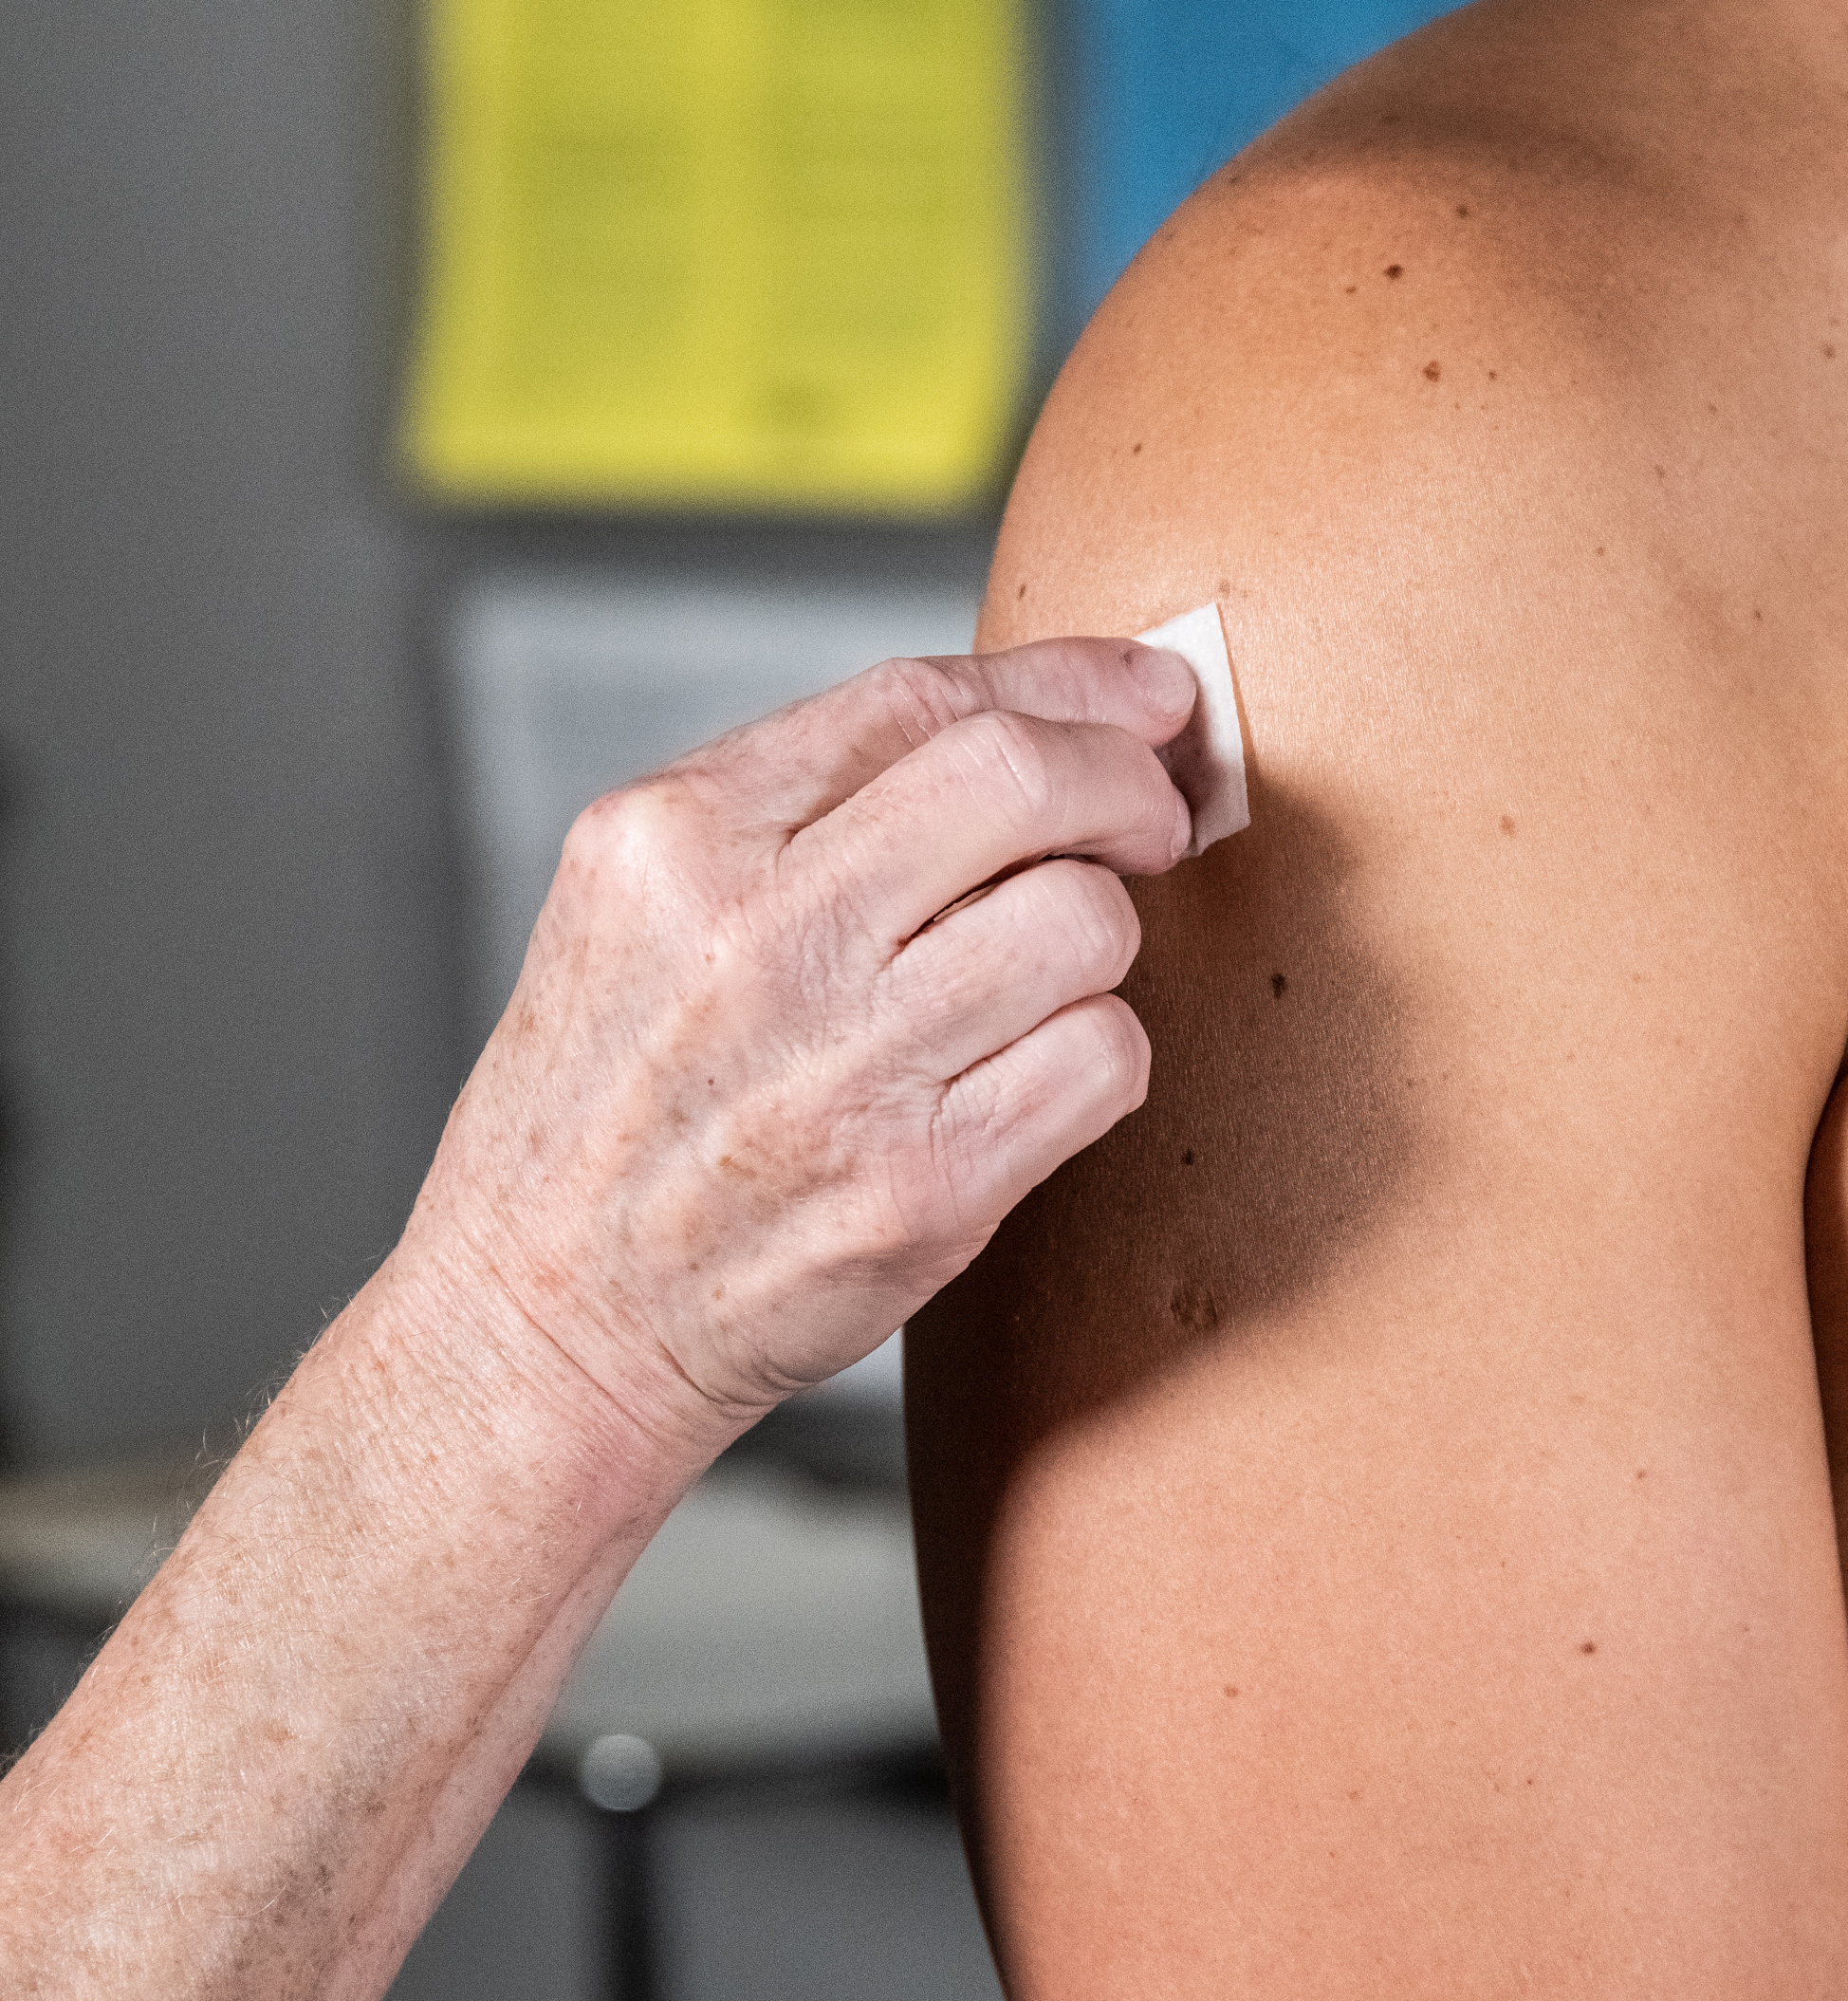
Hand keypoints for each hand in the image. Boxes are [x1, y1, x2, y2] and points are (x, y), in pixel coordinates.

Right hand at [407, 637, 1197, 1445]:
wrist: (546, 1318)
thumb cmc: (606, 1106)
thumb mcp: (637, 902)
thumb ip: (802, 805)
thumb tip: (1032, 721)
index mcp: (675, 836)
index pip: (919, 698)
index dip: (1067, 682)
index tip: (1142, 695)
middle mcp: (756, 936)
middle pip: (1021, 778)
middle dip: (1128, 782)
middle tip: (1149, 817)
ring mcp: (844, 1067)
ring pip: (1085, 919)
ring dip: (1100, 936)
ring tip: (1036, 977)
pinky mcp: (923, 1188)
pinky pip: (1103, 1057)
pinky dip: (1098, 1052)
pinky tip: (1030, 1071)